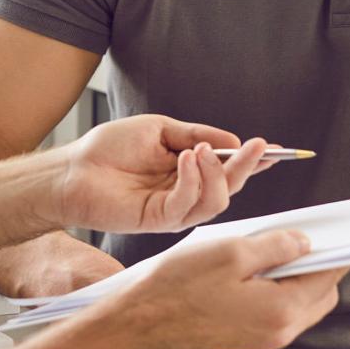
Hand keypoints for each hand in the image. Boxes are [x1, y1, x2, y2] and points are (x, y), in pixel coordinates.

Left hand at [55, 115, 270, 233]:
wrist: (74, 169)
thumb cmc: (109, 148)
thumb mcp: (159, 128)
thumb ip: (196, 133)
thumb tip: (232, 139)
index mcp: (188, 170)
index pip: (228, 168)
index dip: (253, 161)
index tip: (275, 150)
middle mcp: (186, 191)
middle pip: (230, 187)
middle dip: (246, 167)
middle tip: (256, 147)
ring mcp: (174, 208)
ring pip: (216, 201)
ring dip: (216, 172)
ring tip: (200, 150)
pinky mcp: (159, 220)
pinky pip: (188, 204)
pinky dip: (192, 179)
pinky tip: (183, 160)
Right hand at [140, 229, 348, 348]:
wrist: (141, 324)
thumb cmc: (179, 287)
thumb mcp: (231, 252)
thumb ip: (275, 246)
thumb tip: (303, 243)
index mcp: (281, 311)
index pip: (327, 277)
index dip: (338, 252)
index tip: (345, 234)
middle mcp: (277, 333)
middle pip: (320, 296)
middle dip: (320, 265)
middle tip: (306, 236)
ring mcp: (261, 341)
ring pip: (298, 305)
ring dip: (296, 278)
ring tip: (274, 249)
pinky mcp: (245, 340)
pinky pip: (276, 313)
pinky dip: (277, 290)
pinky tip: (255, 270)